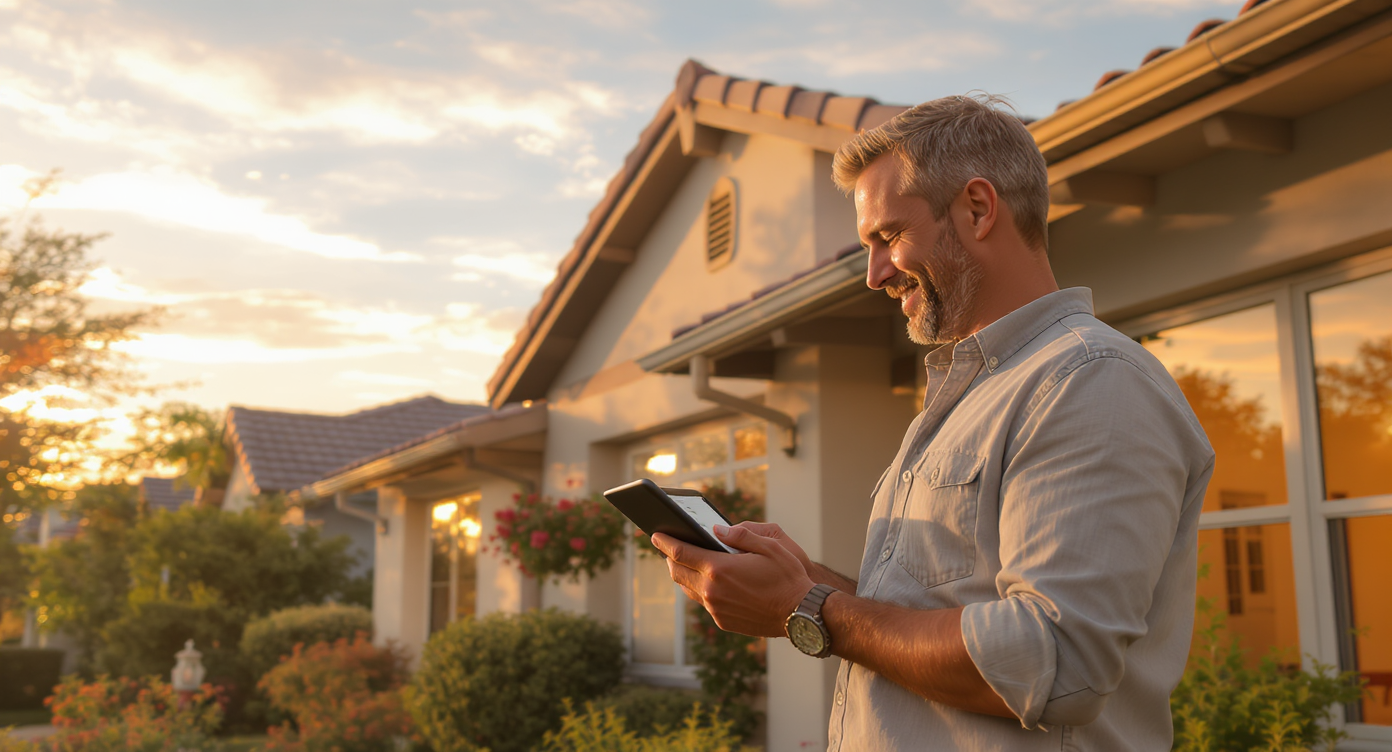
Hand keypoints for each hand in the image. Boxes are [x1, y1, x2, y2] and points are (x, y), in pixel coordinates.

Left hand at [652, 527, 814, 637]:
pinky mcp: (723, 621)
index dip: (665, 541)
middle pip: (677, 572)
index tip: (655, 534)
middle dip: (670, 557)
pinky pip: (704, 602)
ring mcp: (716, 608)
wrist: (800, 614)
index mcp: (719, 569)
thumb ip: (740, 535)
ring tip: (685, 562)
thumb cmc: (788, 577)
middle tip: (668, 547)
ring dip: (683, 574)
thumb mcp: (769, 546)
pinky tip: (708, 582)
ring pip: (688, 589)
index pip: (680, 552)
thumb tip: (717, 530)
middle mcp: (712, 591)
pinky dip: (700, 589)